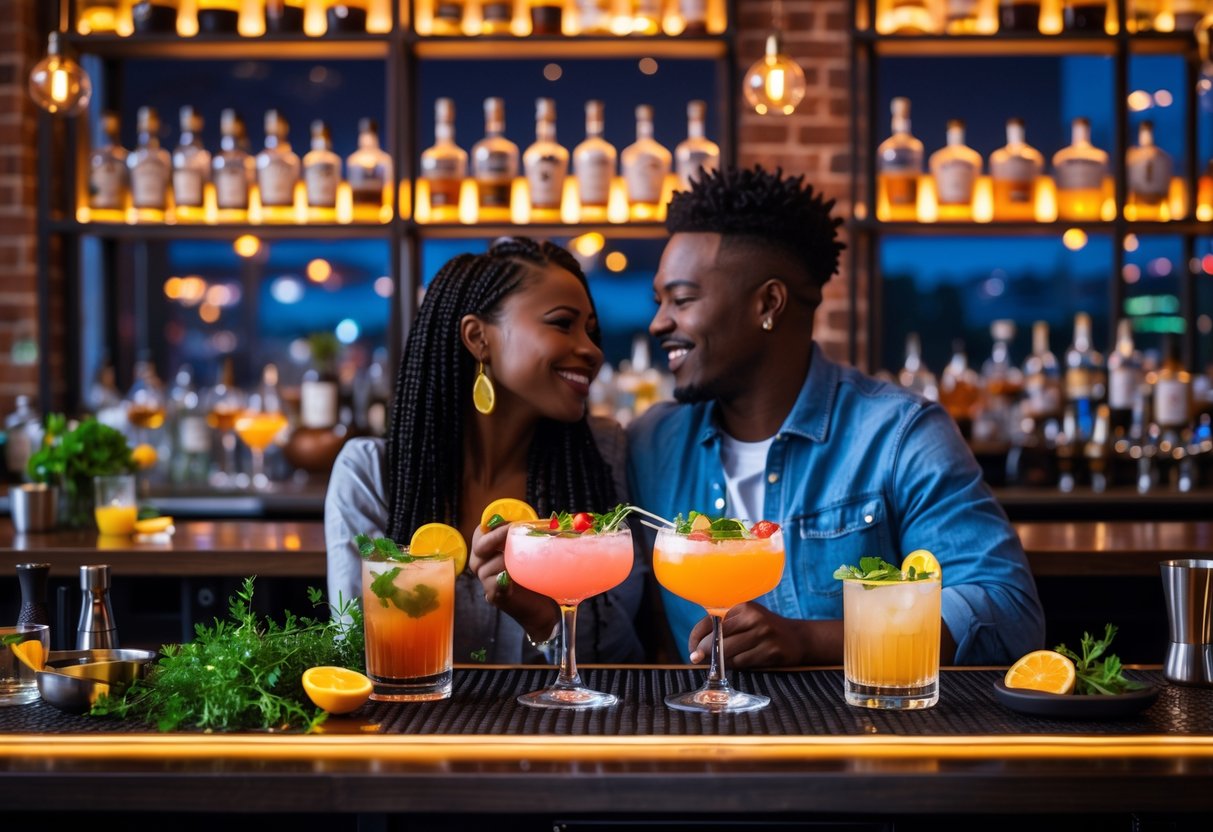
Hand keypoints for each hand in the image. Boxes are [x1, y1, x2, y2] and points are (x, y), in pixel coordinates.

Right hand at [469, 524, 558, 641]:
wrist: (542, 607)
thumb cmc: (535, 577)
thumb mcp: (529, 552)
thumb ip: (528, 537)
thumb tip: (549, 521)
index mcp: (487, 551)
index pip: (480, 532)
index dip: (494, 526)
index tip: (511, 524)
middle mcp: (481, 565)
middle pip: (479, 546)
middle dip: (496, 538)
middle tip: (511, 532)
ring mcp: (485, 581)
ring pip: (488, 566)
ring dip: (506, 561)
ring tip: (523, 563)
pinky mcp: (493, 595)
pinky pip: (493, 583)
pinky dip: (504, 580)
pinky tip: (515, 580)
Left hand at [687, 603, 838, 667]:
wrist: (798, 638)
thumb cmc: (764, 629)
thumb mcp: (746, 618)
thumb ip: (723, 624)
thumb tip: (696, 644)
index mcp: (743, 606)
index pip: (711, 621)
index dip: (696, 636)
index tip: (691, 648)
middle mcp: (753, 617)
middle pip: (718, 638)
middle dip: (703, 651)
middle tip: (695, 659)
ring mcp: (764, 635)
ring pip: (728, 653)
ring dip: (718, 661)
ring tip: (716, 663)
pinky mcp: (771, 651)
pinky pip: (742, 663)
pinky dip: (734, 666)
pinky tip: (734, 664)